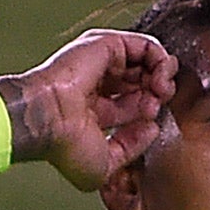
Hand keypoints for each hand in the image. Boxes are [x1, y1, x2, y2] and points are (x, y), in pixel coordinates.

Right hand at [0, 30, 177, 190]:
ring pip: (146, 63)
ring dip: (162, 77)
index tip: (149, 126)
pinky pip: (146, 45)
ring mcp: (102, 64)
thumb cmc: (63, 144)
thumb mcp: (105, 164)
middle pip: (142, 84)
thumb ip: (131, 149)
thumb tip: (151, 128)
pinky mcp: (108, 45)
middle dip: (157, 96)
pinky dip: (161, 60)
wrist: (46, 118)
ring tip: (161, 91)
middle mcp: (97, 85)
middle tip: (156, 107)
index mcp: (91, 111)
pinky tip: (160, 77)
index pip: (132, 109)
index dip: (148, 116)